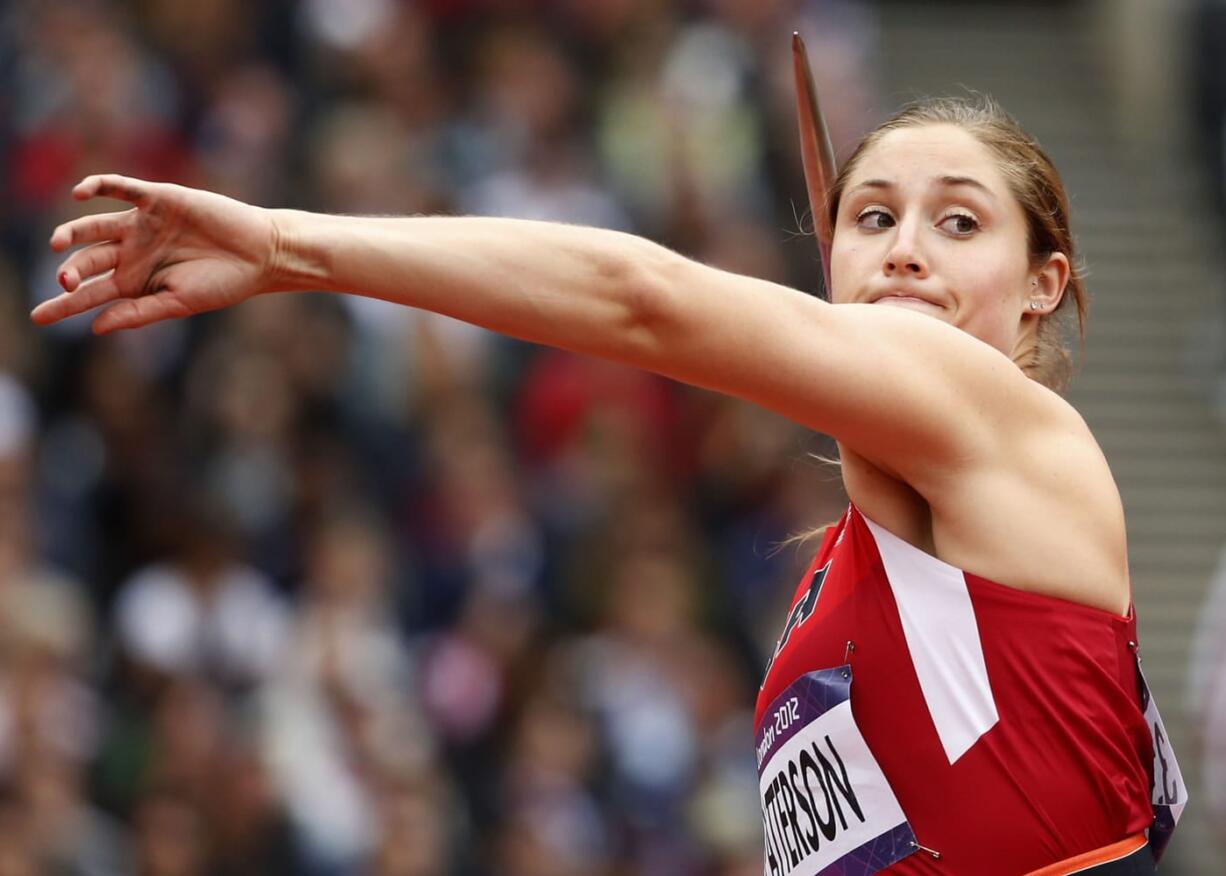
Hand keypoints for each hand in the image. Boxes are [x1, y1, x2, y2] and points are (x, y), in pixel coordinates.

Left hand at [32, 174, 278, 333]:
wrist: (259, 253)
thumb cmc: (224, 284)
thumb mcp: (178, 303)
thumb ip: (139, 313)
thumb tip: (95, 327)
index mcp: (136, 281)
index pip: (91, 294)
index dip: (63, 305)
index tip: (39, 318)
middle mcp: (132, 252)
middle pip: (87, 261)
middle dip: (71, 273)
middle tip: (65, 284)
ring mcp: (142, 224)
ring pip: (94, 226)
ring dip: (72, 232)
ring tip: (58, 243)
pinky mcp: (157, 199)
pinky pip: (121, 188)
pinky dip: (99, 186)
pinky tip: (80, 193)